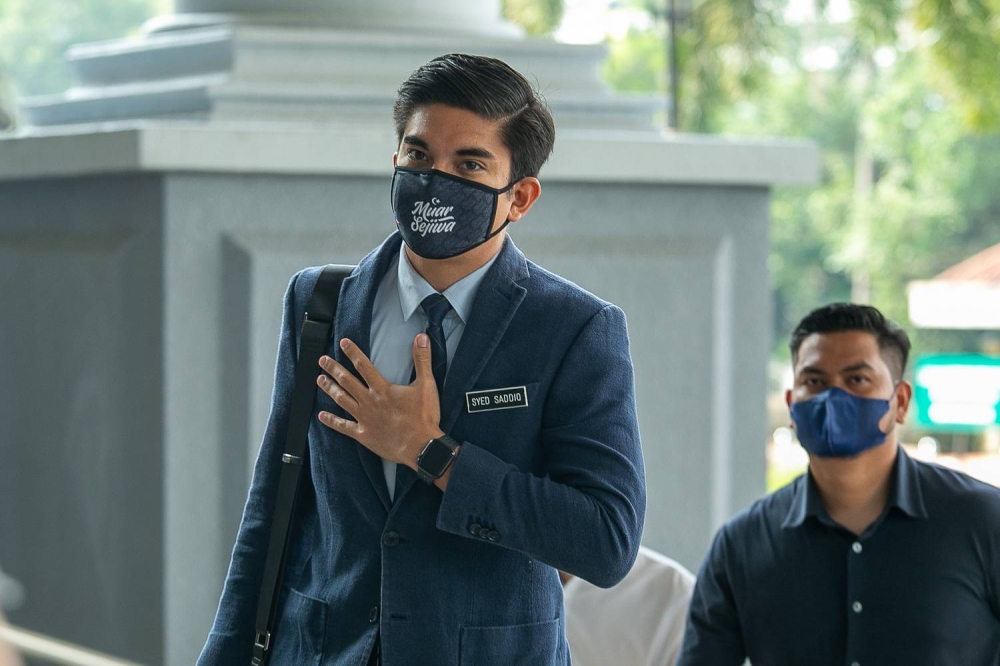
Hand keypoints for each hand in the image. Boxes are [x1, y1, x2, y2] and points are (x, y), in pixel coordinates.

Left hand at [316, 335, 443, 467]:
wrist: (420, 446)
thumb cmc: (424, 416)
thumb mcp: (426, 385)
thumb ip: (422, 360)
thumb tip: (421, 337)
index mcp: (382, 389)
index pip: (363, 366)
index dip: (352, 352)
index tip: (342, 342)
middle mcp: (369, 401)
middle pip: (347, 381)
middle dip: (333, 368)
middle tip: (322, 360)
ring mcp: (364, 418)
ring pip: (342, 400)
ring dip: (330, 388)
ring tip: (319, 379)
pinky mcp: (363, 434)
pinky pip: (343, 426)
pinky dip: (331, 421)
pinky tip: (321, 416)